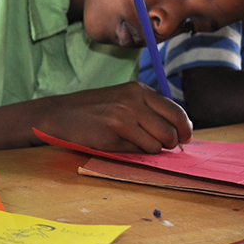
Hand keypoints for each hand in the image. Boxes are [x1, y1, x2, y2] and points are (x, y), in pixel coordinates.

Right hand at [36, 82, 191, 152]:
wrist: (58, 114)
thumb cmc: (92, 110)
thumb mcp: (121, 99)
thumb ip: (146, 109)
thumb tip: (177, 131)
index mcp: (138, 90)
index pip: (176, 111)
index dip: (185, 128)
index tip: (185, 138)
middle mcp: (133, 101)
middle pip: (171, 130)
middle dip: (171, 143)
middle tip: (163, 147)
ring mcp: (123, 117)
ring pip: (157, 144)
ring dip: (151, 149)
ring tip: (134, 144)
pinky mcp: (112, 134)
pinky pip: (137, 151)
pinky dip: (133, 153)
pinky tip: (117, 144)